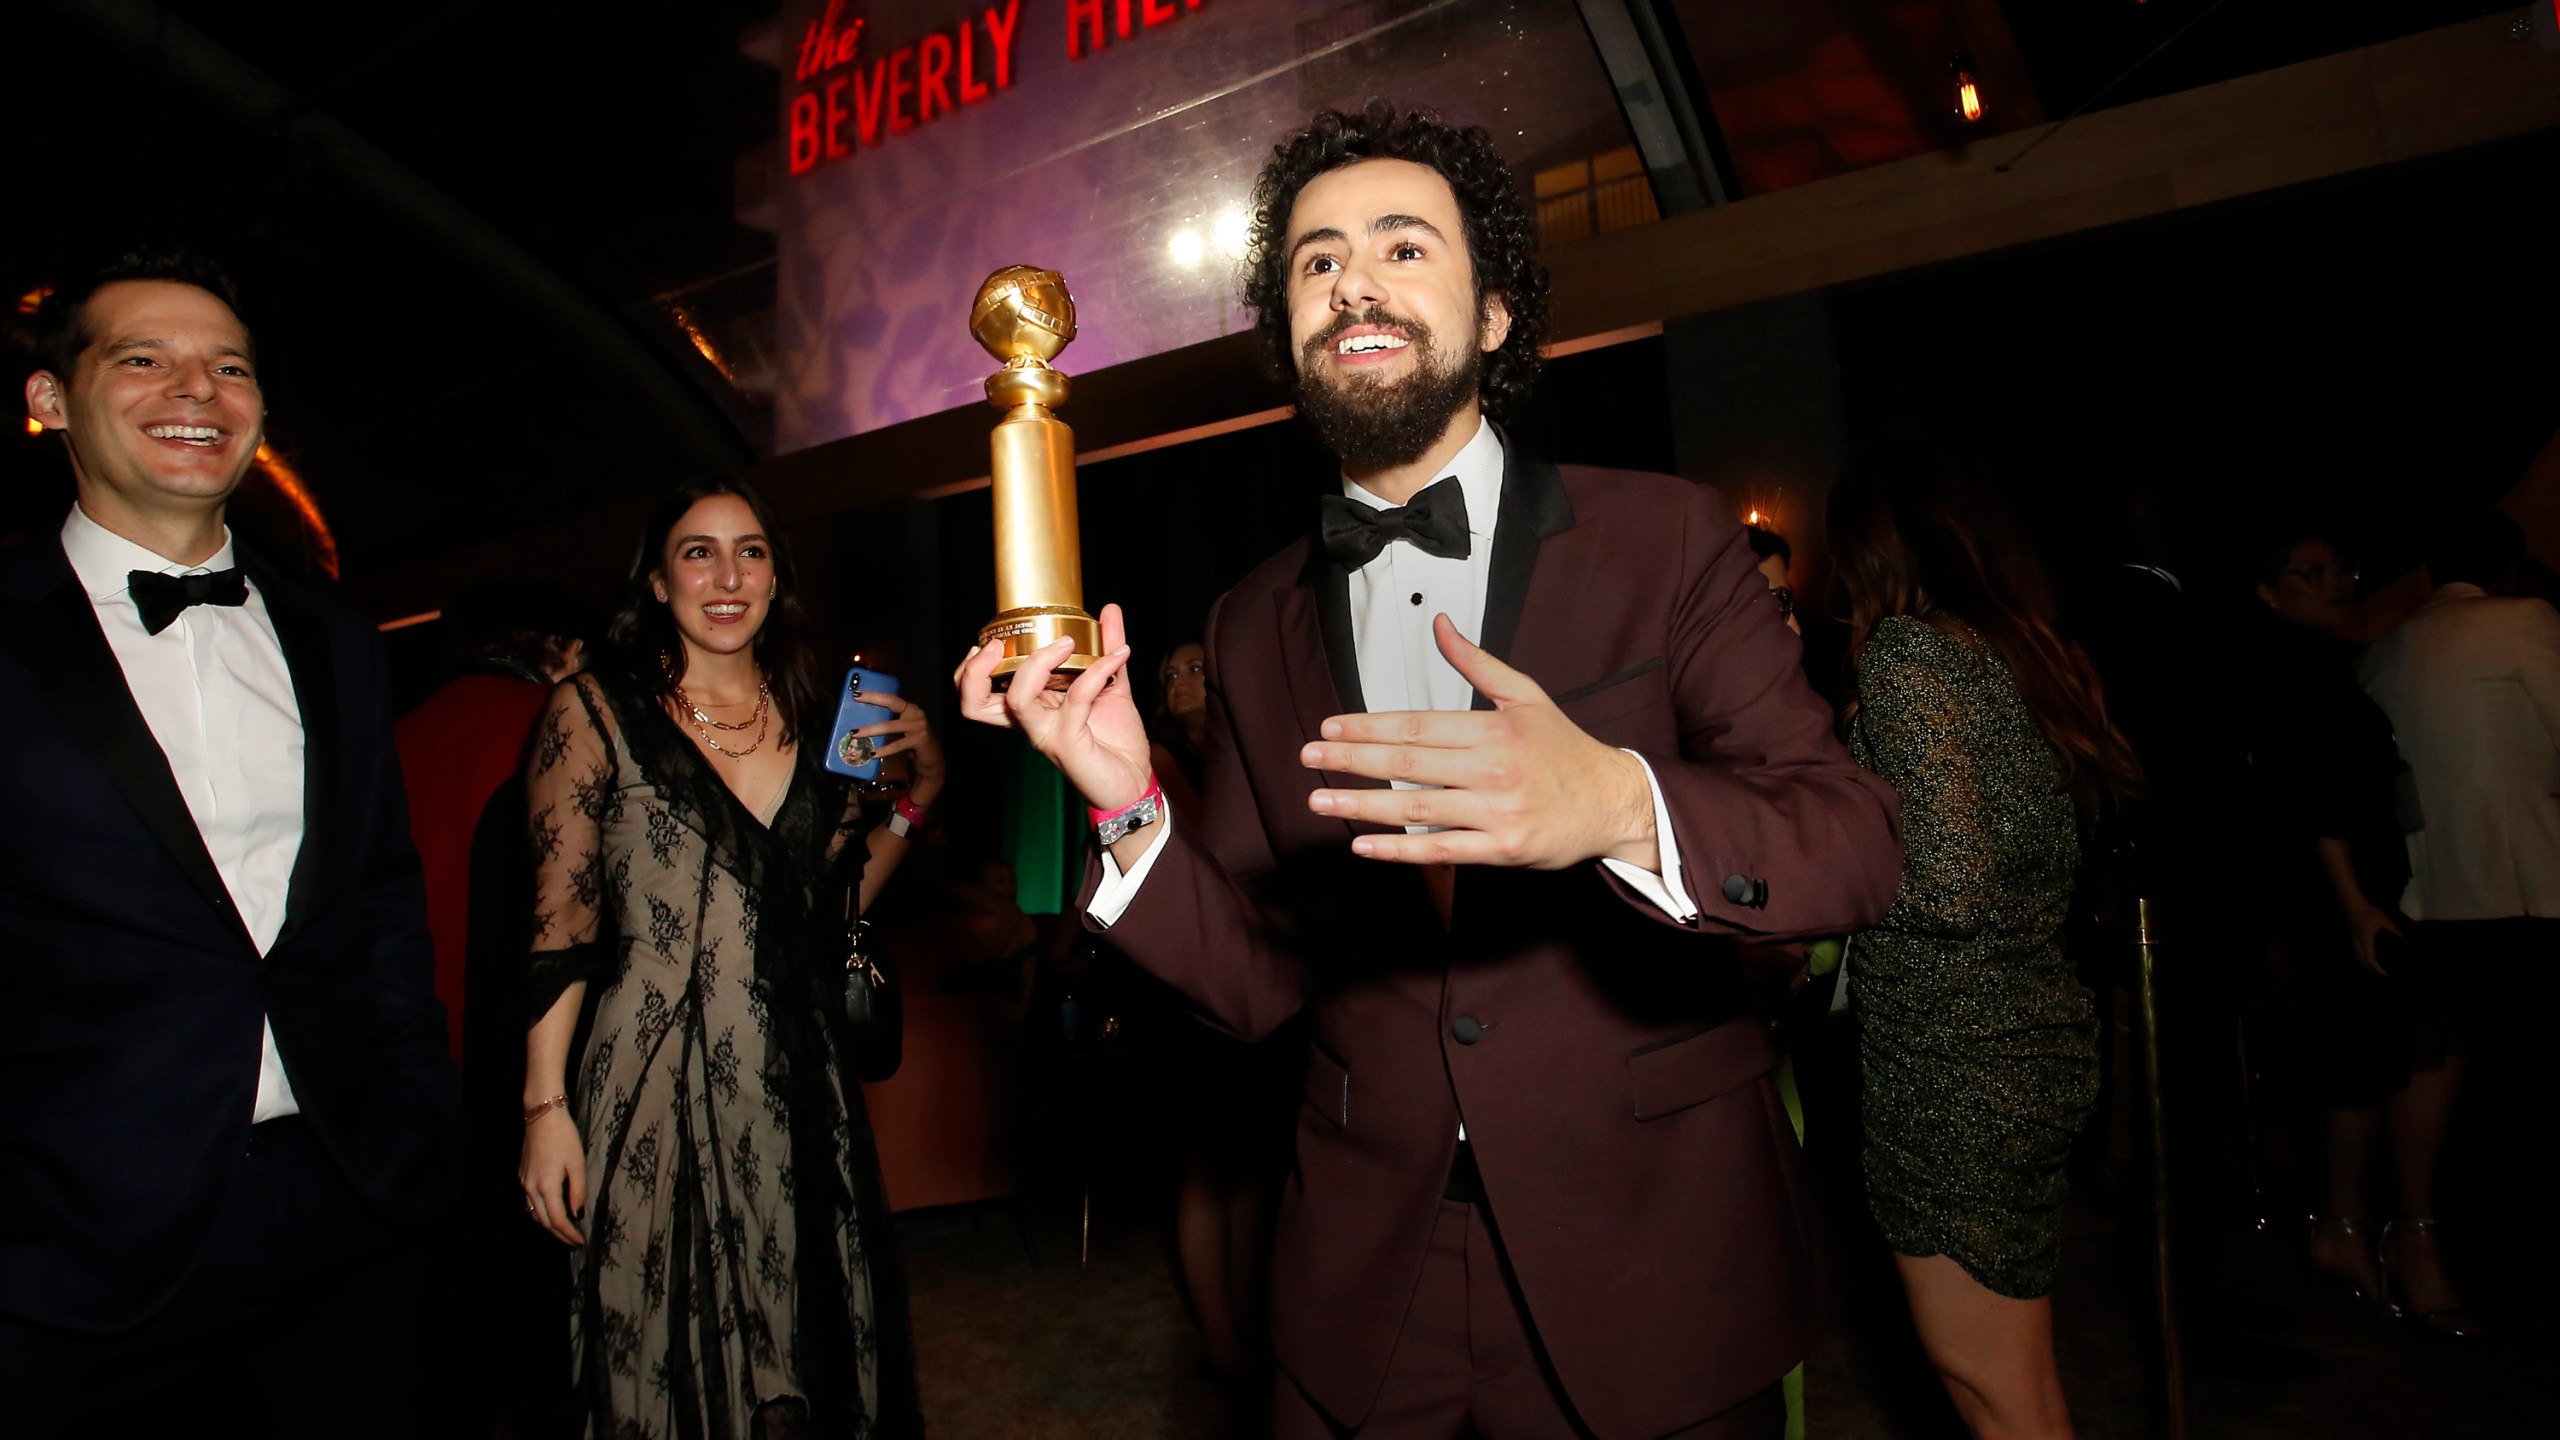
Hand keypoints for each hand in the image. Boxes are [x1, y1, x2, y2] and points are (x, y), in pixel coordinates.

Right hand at [519, 1108, 586, 1246]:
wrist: (542, 1116)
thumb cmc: (564, 1137)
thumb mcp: (577, 1164)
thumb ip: (578, 1191)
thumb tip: (577, 1214)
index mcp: (546, 1187)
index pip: (558, 1220)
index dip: (569, 1234)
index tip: (581, 1242)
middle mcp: (531, 1188)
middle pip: (544, 1221)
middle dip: (559, 1235)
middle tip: (573, 1242)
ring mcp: (524, 1182)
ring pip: (534, 1213)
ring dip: (548, 1225)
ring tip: (563, 1231)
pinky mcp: (522, 1175)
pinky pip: (529, 1202)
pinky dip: (539, 1213)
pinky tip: (549, 1212)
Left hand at [851, 691, 944, 801]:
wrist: (931, 761)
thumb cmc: (911, 744)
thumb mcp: (900, 731)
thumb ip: (888, 724)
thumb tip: (860, 722)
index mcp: (910, 709)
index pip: (891, 698)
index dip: (875, 695)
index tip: (857, 693)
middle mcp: (916, 714)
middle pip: (892, 704)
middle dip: (873, 701)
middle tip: (855, 701)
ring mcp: (919, 727)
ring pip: (891, 726)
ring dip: (871, 730)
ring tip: (855, 734)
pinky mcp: (920, 740)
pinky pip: (898, 745)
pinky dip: (884, 750)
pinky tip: (872, 754)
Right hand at [953, 603, 1153, 810]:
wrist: (1135, 779)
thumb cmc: (1115, 739)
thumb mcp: (1111, 684)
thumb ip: (1106, 648)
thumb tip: (1109, 609)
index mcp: (1031, 707)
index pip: (979, 692)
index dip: (971, 668)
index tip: (990, 639)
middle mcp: (1030, 721)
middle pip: (975, 703)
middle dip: (976, 670)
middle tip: (997, 643)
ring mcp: (1046, 733)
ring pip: (1017, 699)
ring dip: (1037, 662)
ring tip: (1064, 642)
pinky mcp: (1069, 744)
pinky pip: (1076, 699)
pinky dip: (1096, 671)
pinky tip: (1119, 655)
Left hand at [1297, 615, 1656, 869]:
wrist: (1612, 802)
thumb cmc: (1565, 751)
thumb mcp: (1525, 695)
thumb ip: (1477, 663)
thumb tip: (1441, 625)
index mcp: (1493, 730)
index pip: (1416, 725)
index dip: (1368, 726)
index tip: (1331, 726)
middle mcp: (1491, 770)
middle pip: (1407, 763)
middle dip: (1352, 759)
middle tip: (1310, 756)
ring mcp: (1495, 813)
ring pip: (1416, 808)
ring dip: (1362, 805)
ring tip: (1321, 801)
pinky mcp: (1500, 849)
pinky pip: (1440, 850)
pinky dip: (1399, 851)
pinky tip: (1363, 844)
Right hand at [2347, 900, 2402, 976]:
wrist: (2353, 906)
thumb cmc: (2368, 912)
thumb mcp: (2384, 919)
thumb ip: (2394, 929)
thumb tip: (2404, 938)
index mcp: (2366, 941)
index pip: (2370, 959)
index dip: (2378, 969)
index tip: (2386, 974)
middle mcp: (2358, 944)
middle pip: (2363, 963)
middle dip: (2373, 970)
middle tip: (2384, 973)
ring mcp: (2354, 943)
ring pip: (2359, 959)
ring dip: (2367, 966)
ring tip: (2378, 968)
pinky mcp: (2353, 940)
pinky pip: (2357, 955)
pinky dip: (2363, 960)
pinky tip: (2370, 959)